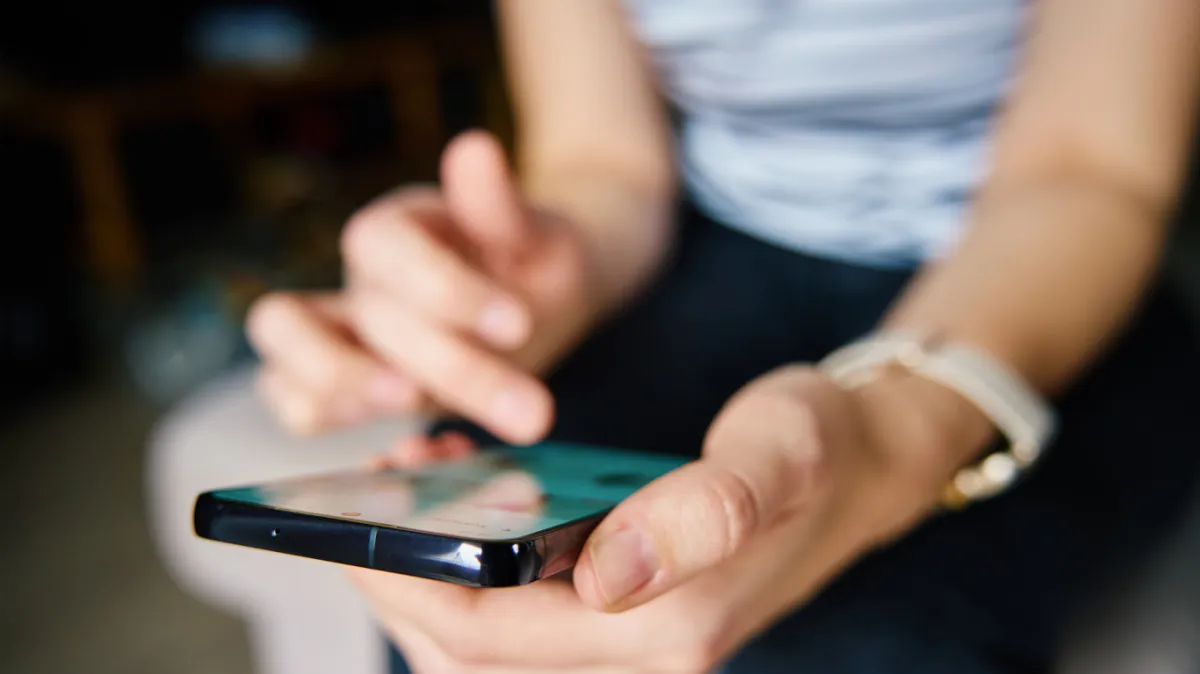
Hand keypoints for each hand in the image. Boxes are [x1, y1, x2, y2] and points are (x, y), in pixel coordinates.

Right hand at [246, 131, 600, 440]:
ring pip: (281, 351)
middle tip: (527, 411)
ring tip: (423, 412)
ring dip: (346, 386)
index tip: (517, 326)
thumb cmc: (532, 260)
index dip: (444, 288)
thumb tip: (474, 147)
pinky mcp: (343, 387)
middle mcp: (359, 279)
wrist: (538, 296)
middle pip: (364, 315)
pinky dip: (329, 423)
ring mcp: (341, 334)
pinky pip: (294, 403)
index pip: (384, 244)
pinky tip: (413, 444)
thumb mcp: (537, 235)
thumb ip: (500, 207)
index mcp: (398, 226)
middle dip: (447, 365)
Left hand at [352, 366, 979, 672]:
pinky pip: (520, 612)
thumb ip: (704, 512)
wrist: (862, 464)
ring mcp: (630, 641)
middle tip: (367, 498)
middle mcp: (640, 654)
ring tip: (411, 483)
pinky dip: (474, 567)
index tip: (355, 522)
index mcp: (666, 630)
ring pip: (489, 641)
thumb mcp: (776, 456)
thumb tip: (606, 574)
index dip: (409, 586)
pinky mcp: (623, 614)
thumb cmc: (817, 449)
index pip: (490, 636)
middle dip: (404, 582)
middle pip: (472, 653)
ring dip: (433, 575)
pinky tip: (467, 491)